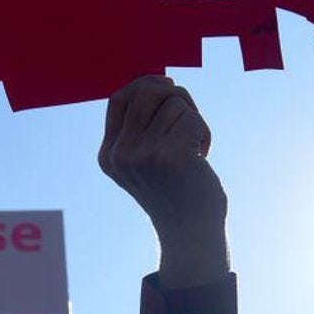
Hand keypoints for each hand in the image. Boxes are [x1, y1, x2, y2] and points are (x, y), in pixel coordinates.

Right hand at [99, 75, 229, 287]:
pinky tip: (203, 155)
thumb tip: (160, 80)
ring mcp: (144, 156)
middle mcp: (121, 155)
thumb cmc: (177, 190)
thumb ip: (142, 125)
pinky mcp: (171, 157)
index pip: (118, 99)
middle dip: (174, 95)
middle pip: (145, 92)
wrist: (191, 234)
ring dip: (193, 120)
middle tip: (188, 115)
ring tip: (195, 148)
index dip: (144, 85)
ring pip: (175, 103)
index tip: (168, 89)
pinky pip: (192, 117)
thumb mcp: (146, 159)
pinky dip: (204, 132)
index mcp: (108, 155)